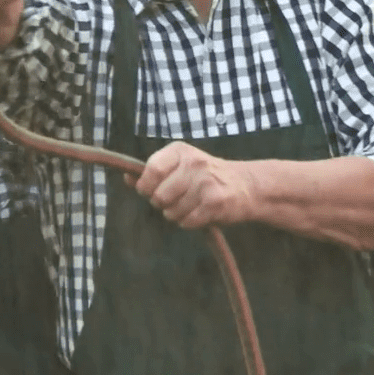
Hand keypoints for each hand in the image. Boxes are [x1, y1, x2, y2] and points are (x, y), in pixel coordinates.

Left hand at [134, 141, 254, 229]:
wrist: (246, 186)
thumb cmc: (207, 176)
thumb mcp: (181, 165)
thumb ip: (154, 171)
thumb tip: (127, 177)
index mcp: (180, 151)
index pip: (150, 170)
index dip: (145, 186)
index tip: (151, 190)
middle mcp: (193, 164)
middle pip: (158, 196)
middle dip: (162, 204)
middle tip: (176, 199)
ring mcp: (205, 183)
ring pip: (171, 212)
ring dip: (177, 214)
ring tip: (192, 204)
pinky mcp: (214, 203)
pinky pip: (186, 222)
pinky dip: (190, 222)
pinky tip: (201, 213)